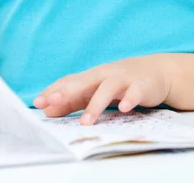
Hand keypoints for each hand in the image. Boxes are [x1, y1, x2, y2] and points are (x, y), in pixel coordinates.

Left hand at [33, 54, 170, 124]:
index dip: (54, 91)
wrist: (157, 71)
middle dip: (67, 92)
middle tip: (51, 104)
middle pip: (84, 81)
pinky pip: (135, 92)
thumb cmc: (120, 82)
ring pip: (107, 89)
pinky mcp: (142, 85)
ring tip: (85, 122)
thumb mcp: (95, 90)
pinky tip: (124, 108)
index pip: (70, 82)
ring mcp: (123, 79)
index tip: (37, 102)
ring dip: (96, 104)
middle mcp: (105, 75)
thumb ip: (73, 100)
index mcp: (92, 77)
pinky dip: (129, 99)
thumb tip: (47, 110)